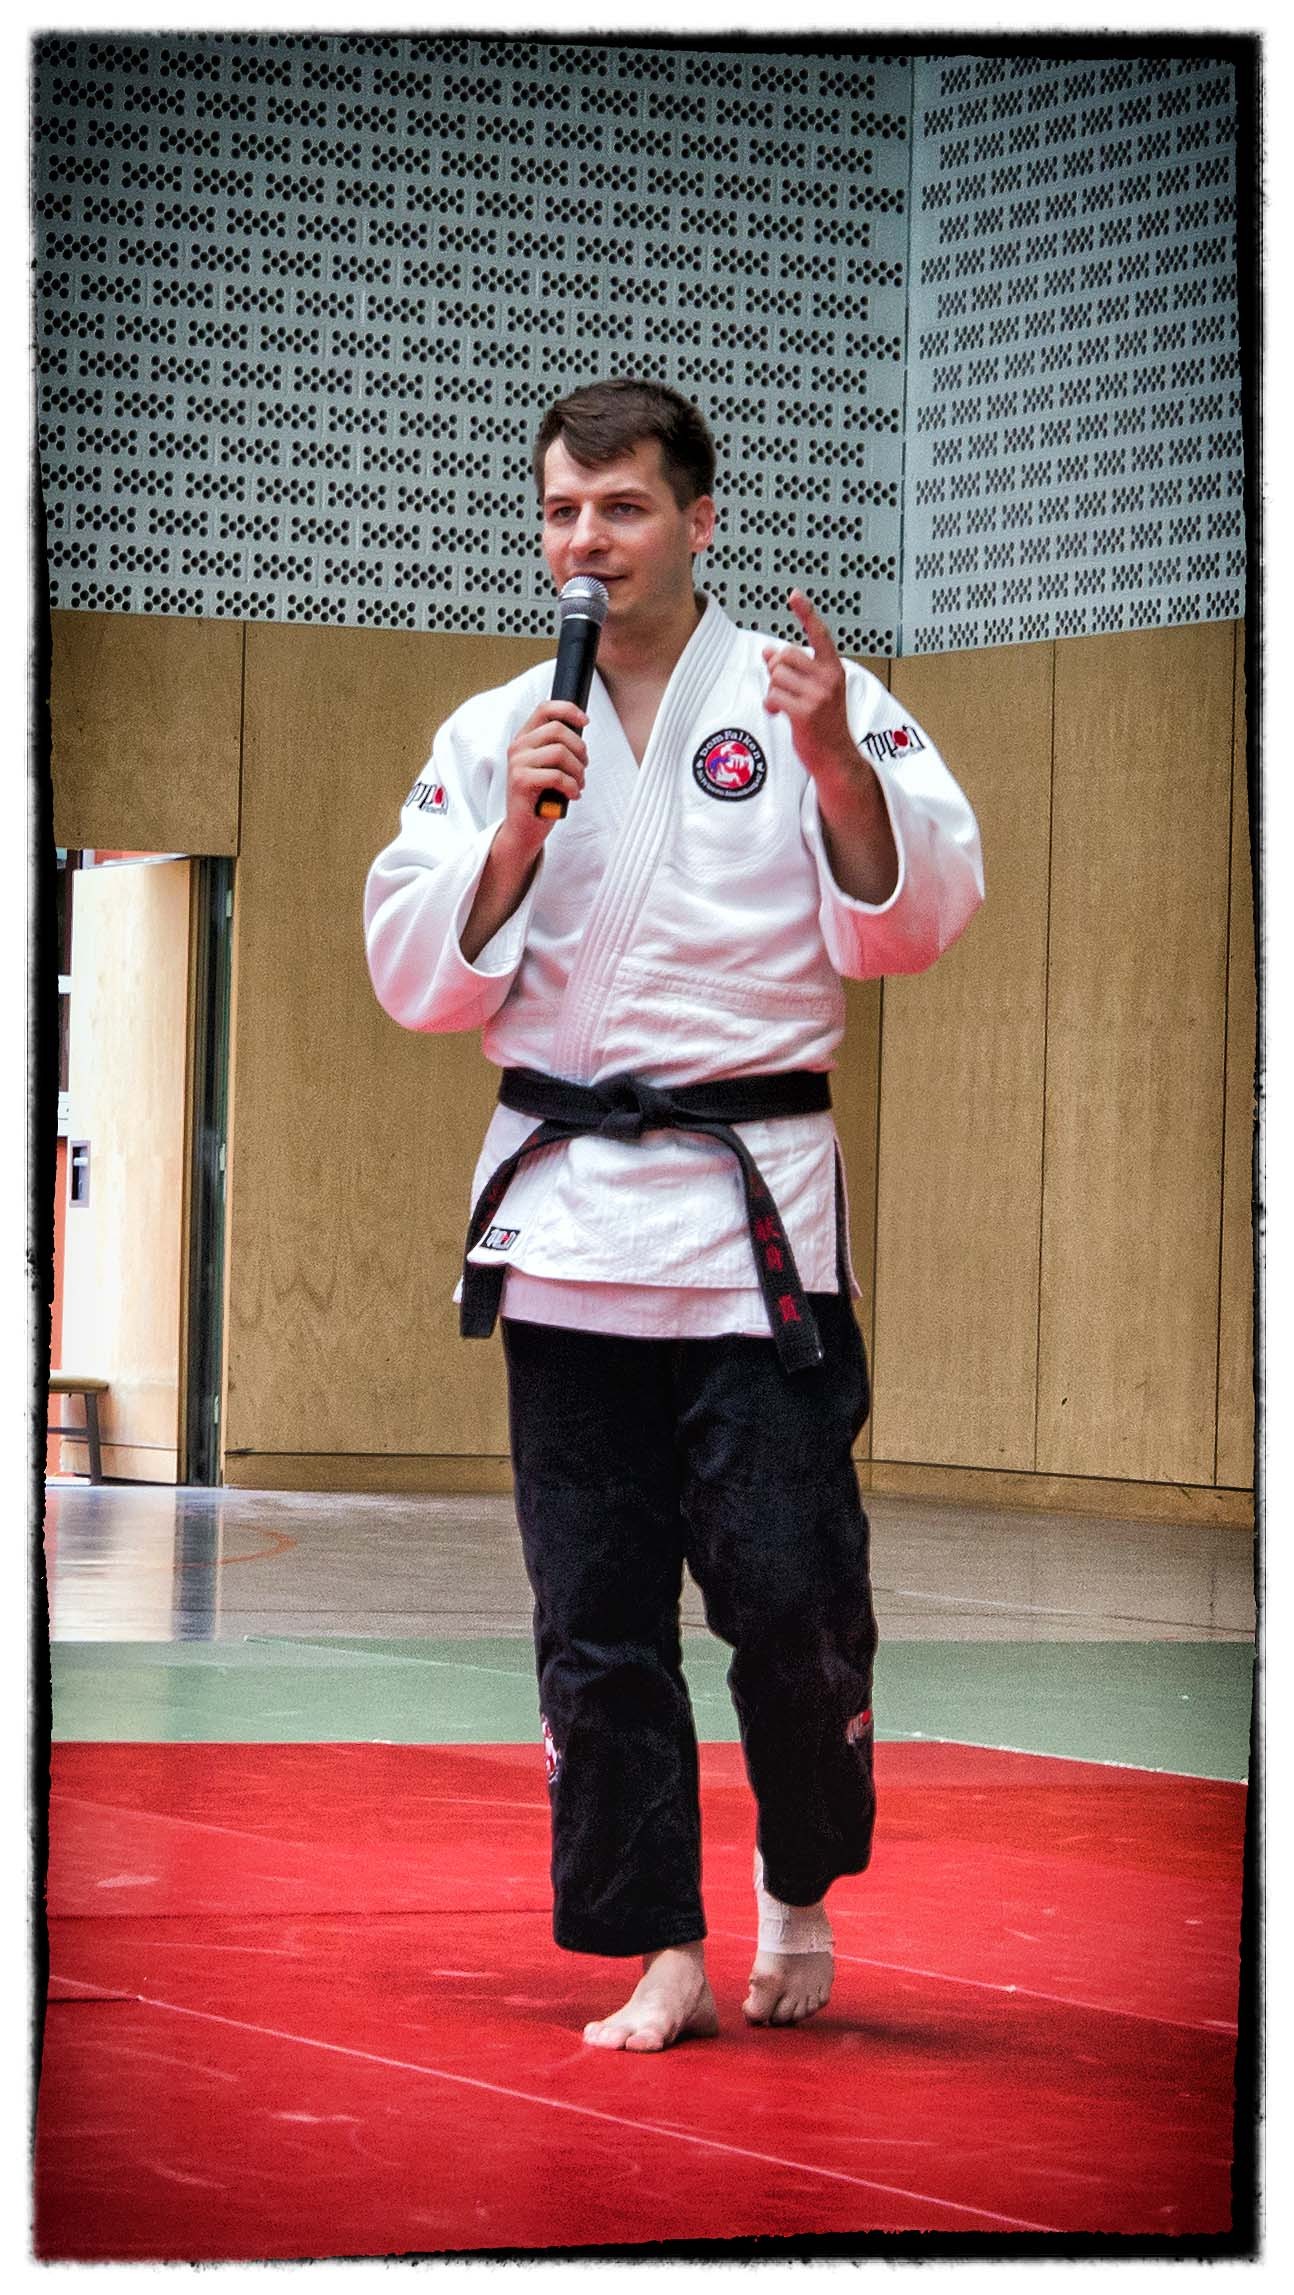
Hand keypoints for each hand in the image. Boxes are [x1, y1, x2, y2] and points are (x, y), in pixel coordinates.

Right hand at [500, 698, 587, 858]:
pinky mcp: (521, 781)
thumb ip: (558, 746)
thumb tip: (580, 728)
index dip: (568, 710)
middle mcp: (518, 747)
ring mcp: (517, 763)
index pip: (545, 709)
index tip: (585, 722)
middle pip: (558, 730)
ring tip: (578, 784)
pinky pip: (557, 775)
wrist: (524, 828)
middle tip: (583, 768)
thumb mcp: (549, 765)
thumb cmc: (541, 796)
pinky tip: (572, 795)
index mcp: (525, 738)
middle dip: (579, 749)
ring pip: (560, 752)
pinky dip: (572, 786)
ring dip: (578, 771)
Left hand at [762, 591, 857, 784]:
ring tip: (783, 704)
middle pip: (785, 655)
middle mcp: (829, 678)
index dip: (806, 613)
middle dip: (776, 669)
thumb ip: (794, 670)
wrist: (835, 757)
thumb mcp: (815, 691)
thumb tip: (767, 652)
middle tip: (782, 686)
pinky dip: (770, 704)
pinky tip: (778, 713)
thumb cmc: (825, 725)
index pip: (819, 634)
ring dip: (773, 689)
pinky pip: (773, 695)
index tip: (794, 595)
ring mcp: (818, 695)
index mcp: (834, 669)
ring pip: (776, 675)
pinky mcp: (805, 712)